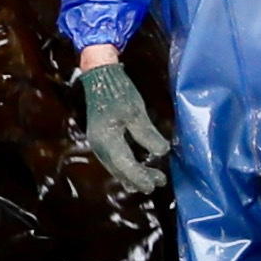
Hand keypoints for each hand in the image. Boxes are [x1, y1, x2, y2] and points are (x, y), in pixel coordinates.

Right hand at [76, 58, 166, 196]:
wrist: (99, 77)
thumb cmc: (119, 93)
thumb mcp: (136, 112)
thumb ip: (147, 134)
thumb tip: (162, 152)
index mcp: (107, 140)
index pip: (126, 165)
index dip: (141, 176)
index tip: (156, 183)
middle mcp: (100, 146)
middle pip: (120, 169)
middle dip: (139, 178)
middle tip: (159, 182)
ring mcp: (98, 143)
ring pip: (115, 167)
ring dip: (132, 175)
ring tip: (149, 182)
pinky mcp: (101, 139)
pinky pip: (112, 160)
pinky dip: (124, 167)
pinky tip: (134, 169)